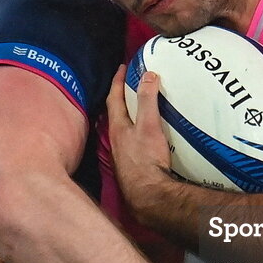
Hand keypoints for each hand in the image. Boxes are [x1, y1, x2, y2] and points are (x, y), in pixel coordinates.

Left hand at [105, 65, 175, 223]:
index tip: (123, 67)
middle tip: (130, 84)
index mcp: (117, 128)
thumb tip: (149, 74)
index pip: (114, 98)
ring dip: (129, 115)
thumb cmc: (146, 160)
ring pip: (122, 128)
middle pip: (115, 113)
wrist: (148, 195)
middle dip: (121, 97)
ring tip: (139, 107)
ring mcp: (123, 154)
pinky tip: (146, 136)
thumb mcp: (149, 126)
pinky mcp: (132, 165)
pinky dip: (137, 131)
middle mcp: (116, 140)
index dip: (118, 81)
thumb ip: (147, 100)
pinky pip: (132, 141)